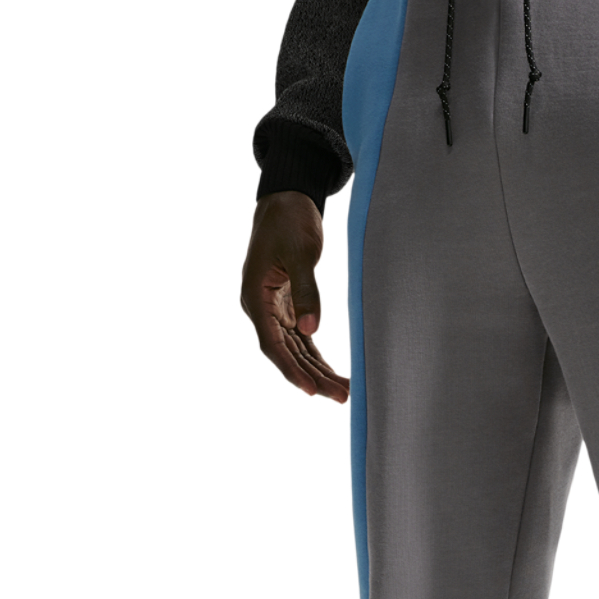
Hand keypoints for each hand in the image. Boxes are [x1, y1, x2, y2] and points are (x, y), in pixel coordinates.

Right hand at [241, 191, 349, 401]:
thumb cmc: (290, 222)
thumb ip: (306, 291)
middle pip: (286, 353)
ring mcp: (273, 310)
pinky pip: (301, 339)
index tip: (310, 391)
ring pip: (295, 350)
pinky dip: (317, 356)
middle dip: (313, 377)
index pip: (272, 344)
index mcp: (255, 297)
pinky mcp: (287, 307)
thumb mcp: (300, 254)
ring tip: (344, 392)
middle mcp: (260, 309)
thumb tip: (310, 330)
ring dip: (317, 371)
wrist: (286, 202)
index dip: (291, 370)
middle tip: (342, 397)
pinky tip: (333, 372)